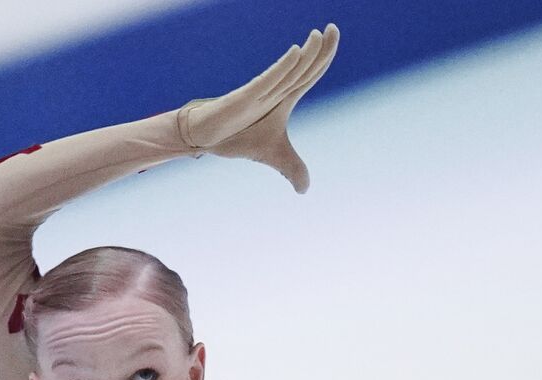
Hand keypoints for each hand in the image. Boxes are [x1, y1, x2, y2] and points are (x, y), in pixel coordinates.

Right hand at [178, 23, 339, 192]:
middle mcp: (275, 91)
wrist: (207, 137)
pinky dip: (282, 67)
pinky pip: (268, 80)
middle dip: (321, 47)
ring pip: (289, 71)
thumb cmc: (238, 138)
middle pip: (303, 66)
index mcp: (284, 99)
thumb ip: (292, 169)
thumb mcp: (273, 157)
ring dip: (305, 53)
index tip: (335, 34)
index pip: (309, 74)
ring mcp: (261, 93)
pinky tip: (296, 53)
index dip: (324, 56)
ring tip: (321, 34)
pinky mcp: (245, 98)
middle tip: (334, 27)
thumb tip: (305, 189)